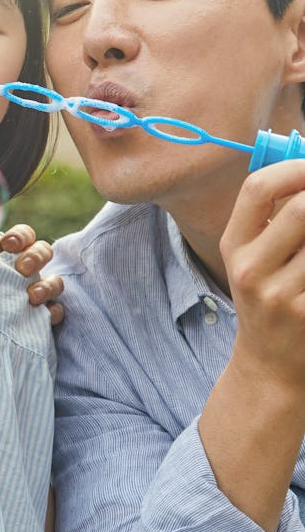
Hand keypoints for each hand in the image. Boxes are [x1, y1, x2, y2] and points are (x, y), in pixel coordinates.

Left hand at [0, 224, 63, 324]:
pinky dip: (53, 311)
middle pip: (43, 254)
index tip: (7, 245)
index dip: (21, 236)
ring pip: (54, 283)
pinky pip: (55, 312)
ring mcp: (27, 294)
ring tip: (31, 296)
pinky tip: (43, 314)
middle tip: (22, 268)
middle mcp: (17, 270)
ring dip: (49, 286)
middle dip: (37, 257)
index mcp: (1, 251)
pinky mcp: (32, 319)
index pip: (24, 235)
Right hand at [221, 161, 304, 398]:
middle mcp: (252, 269)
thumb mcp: (252, 257)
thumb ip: (272, 215)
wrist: (270, 364)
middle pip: (301, 210)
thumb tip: (304, 171)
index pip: (257, 189)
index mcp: (234, 246)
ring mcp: (282, 296)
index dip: (293, 168)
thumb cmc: (267, 299)